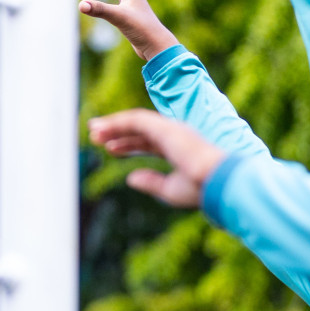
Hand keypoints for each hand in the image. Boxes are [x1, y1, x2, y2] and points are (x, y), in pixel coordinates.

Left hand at [88, 109, 227, 207]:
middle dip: (117, 132)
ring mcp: (170, 129)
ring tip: (92, 130)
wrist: (217, 182)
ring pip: (135, 122)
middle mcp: (174, 136)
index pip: (148, 143)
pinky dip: (118, 122)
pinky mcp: (165, 127)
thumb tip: (130, 177)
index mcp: (178, 150)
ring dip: (113, 125)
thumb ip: (151, 182)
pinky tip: (103, 128)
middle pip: (139, 130)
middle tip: (95, 136)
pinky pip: (136, 120)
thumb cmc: (200, 189)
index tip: (110, 149)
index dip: (128, 145)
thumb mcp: (170, 190)